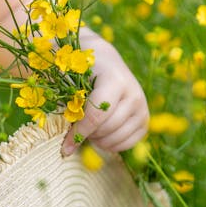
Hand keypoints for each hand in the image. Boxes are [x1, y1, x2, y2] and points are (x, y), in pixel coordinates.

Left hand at [62, 28, 148, 155]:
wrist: (103, 59)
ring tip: (88, 131)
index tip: (64, 147)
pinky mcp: (145, 118)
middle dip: (87, 135)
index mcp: (114, 79)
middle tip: (75, 131)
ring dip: (98, 141)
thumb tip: (60, 136)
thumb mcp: (68, 76)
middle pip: (107, 129)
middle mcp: (133, 93)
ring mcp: (142, 106)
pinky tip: (100, 136)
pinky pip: (129, 143)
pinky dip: (112, 145)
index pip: (96, 115)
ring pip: (117, 138)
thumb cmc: (79, 68)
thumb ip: (63, 102)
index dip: (79, 133)